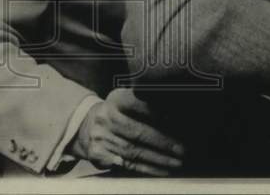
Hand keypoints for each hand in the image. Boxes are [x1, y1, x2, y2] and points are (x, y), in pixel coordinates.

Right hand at [70, 89, 184, 175]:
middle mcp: (105, 117)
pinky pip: (126, 164)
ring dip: (159, 159)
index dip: (157, 113)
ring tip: (176, 163)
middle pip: (137, 132)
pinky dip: (147, 169)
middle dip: (163, 143)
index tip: (177, 121)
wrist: (87, 127)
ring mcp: (100, 136)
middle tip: (182, 150)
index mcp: (116, 99)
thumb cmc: (118, 115)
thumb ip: (146, 106)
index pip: (137, 104)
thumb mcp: (127, 103)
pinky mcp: (98, 154)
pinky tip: (161, 171)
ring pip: (134, 151)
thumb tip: (177, 116)